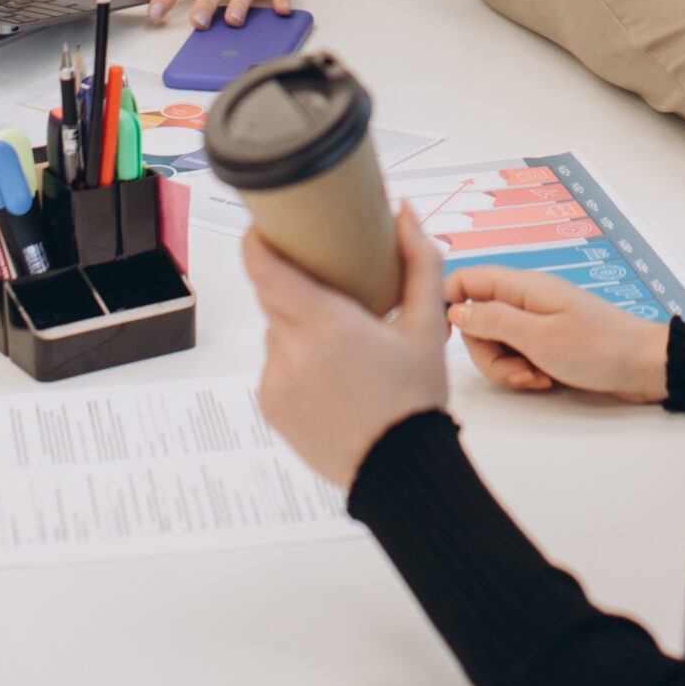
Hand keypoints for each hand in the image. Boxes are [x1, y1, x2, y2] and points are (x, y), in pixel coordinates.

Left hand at [244, 204, 447, 489]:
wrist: (401, 472)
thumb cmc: (415, 398)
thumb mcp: (428, 325)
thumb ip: (420, 261)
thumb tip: (405, 213)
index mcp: (328, 326)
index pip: (267, 271)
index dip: (256, 242)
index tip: (262, 224)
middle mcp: (293, 352)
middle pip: (273, 296)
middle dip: (292, 280)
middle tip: (324, 279)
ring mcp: (277, 381)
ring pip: (276, 330)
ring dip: (297, 324)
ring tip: (339, 341)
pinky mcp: (270, 406)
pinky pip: (275, 365)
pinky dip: (295, 358)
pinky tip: (330, 374)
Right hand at [447, 265, 668, 402]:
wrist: (642, 367)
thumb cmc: (597, 348)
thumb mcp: (540, 337)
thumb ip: (494, 321)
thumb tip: (455, 309)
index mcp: (523, 287)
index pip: (468, 280)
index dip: (449, 303)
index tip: (446, 338)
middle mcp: (525, 300)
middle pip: (477, 321)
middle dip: (487, 352)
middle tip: (517, 369)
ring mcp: (535, 322)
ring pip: (494, 343)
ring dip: (507, 367)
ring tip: (536, 377)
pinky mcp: (544, 343)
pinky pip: (515, 357)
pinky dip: (523, 371)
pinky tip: (545, 379)